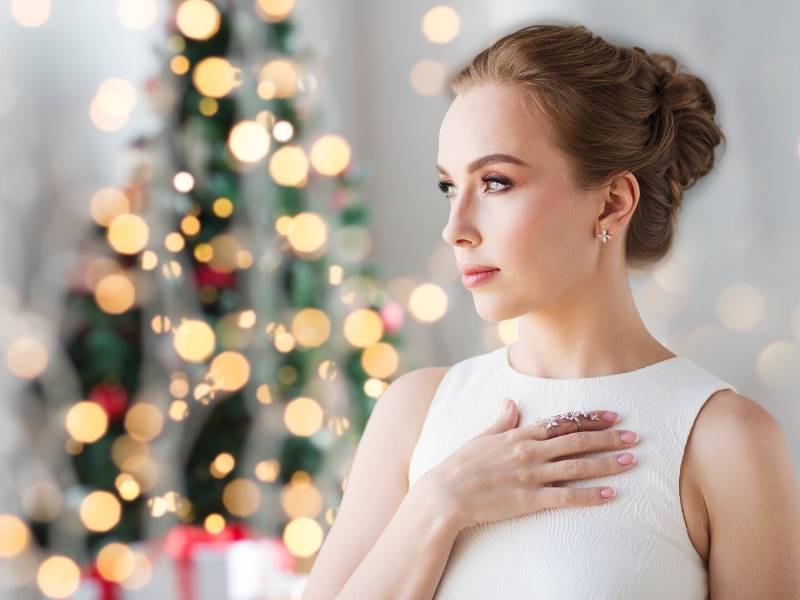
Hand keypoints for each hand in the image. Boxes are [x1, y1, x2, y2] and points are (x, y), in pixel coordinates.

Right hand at [424, 398, 639, 529]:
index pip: (562, 422)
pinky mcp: (530, 499)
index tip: (613, 415)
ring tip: (631, 460)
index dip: (590, 418)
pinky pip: (566, 496)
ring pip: (577, 466)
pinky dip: (589, 495)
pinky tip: (610, 495)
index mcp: (520, 435)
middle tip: (635, 435)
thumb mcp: (482, 437)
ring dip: (607, 462)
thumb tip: (512, 402)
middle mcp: (530, 451)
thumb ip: (502, 421)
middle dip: (608, 437)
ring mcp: (531, 475)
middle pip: (577, 441)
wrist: (446, 494)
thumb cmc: (461, 466)